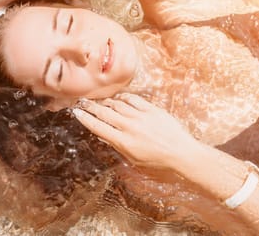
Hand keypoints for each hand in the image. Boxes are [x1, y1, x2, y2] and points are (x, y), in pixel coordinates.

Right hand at [73, 93, 198, 169]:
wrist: (181, 152)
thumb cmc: (158, 161)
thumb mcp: (134, 160)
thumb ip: (118, 146)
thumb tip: (104, 136)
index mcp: (123, 141)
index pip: (98, 127)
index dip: (85, 119)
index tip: (76, 113)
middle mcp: (129, 126)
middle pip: (104, 112)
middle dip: (90, 107)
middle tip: (82, 103)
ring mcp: (140, 116)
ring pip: (117, 103)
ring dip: (106, 101)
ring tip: (100, 102)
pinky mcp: (151, 109)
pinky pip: (133, 99)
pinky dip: (123, 97)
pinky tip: (119, 98)